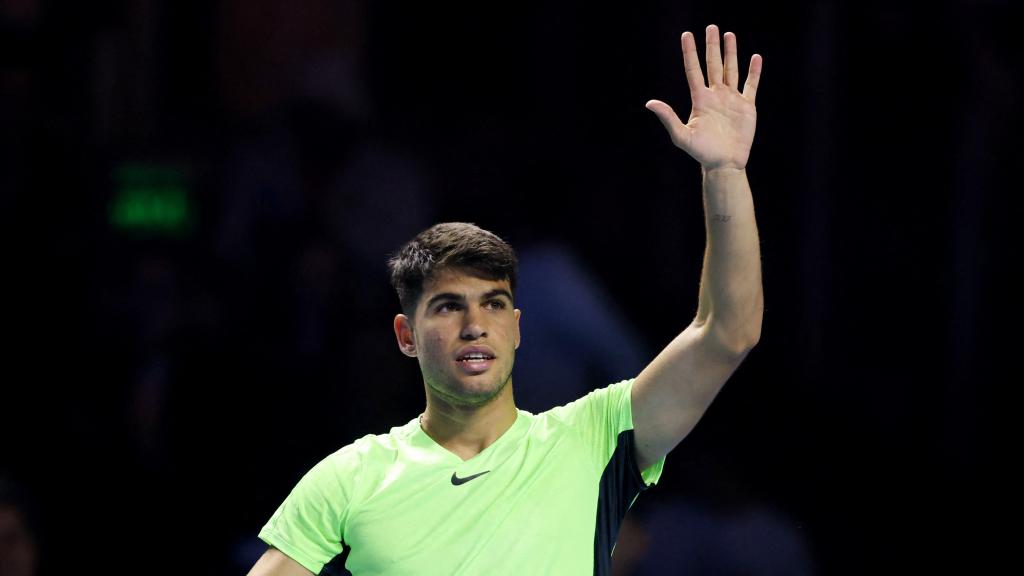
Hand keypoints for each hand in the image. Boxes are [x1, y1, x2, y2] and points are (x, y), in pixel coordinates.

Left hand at [646, 25, 761, 171]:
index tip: (687, 35)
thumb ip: (667, 118)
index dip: (690, 52)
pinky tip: (755, 58)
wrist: (724, 163)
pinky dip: (754, 72)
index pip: (693, 70)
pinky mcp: (747, 106)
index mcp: (700, 99)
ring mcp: (731, 99)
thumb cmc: (701, 152)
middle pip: (712, 65)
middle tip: (711, 27)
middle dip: (712, 46)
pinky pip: (751, 85)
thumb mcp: (682, 135)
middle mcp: (715, 95)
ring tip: (729, 35)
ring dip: (731, 53)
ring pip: (731, 70)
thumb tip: (649, 103)